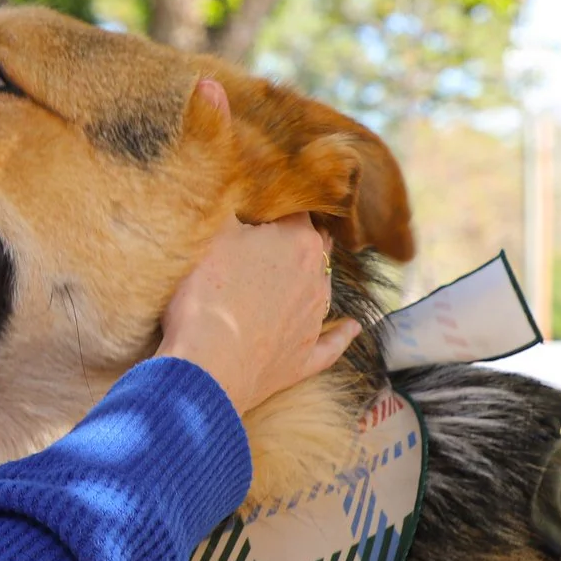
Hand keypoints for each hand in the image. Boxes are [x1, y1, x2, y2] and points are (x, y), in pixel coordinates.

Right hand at [158, 211, 361, 414]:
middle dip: (298, 238)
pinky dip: (342, 334)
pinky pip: (333, 342)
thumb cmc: (207, 295)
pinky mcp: (306, 357)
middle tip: (272, 236)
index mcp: (298, 241)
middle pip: (315, 245)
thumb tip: (241, 195)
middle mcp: (317, 277)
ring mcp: (314, 319)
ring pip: (323, 288)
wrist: (209, 365)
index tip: (262, 204)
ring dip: (311, 278)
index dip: (277, 205)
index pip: (296, 209)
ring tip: (292, 273)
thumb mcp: (212, 236)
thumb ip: (232, 211)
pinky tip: (353, 328)